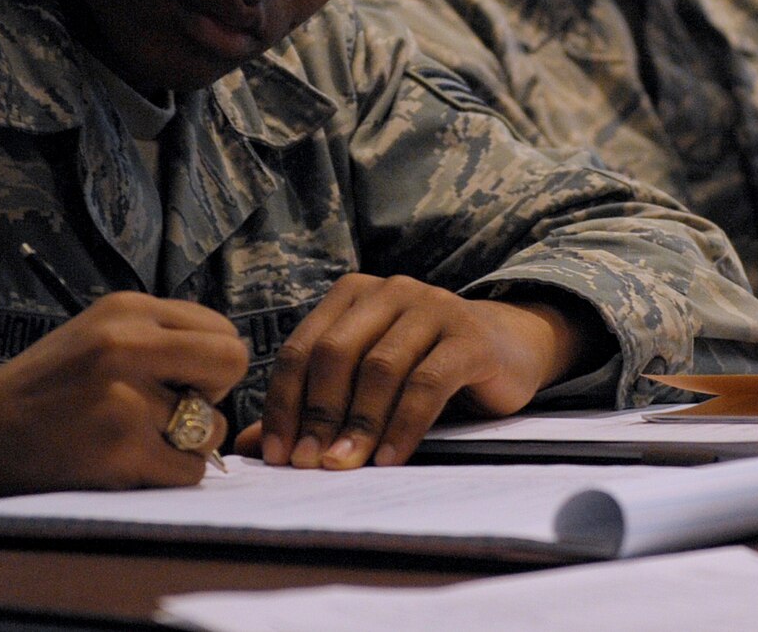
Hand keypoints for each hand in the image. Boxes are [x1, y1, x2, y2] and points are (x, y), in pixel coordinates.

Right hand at [0, 292, 247, 496]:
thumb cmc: (50, 384)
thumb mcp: (100, 331)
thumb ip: (160, 335)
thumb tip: (227, 362)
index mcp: (126, 309)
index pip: (221, 328)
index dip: (211, 361)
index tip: (182, 378)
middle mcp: (127, 345)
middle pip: (230, 363)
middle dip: (214, 392)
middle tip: (179, 407)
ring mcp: (125, 399)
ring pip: (213, 426)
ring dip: (190, 442)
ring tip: (147, 438)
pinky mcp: (121, 450)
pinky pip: (189, 469)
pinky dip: (171, 473)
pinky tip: (135, 463)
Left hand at [236, 275, 589, 470]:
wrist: (507, 347)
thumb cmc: (425, 366)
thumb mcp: (366, 381)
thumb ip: (312, 407)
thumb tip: (251, 449)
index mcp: (352, 295)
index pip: (302, 348)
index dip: (284, 403)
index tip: (278, 455)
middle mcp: (389, 291)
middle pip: (335, 354)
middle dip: (317, 414)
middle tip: (309, 465)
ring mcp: (431, 307)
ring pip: (380, 368)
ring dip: (358, 423)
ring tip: (346, 465)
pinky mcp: (468, 336)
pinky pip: (427, 382)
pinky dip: (404, 424)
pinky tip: (391, 458)